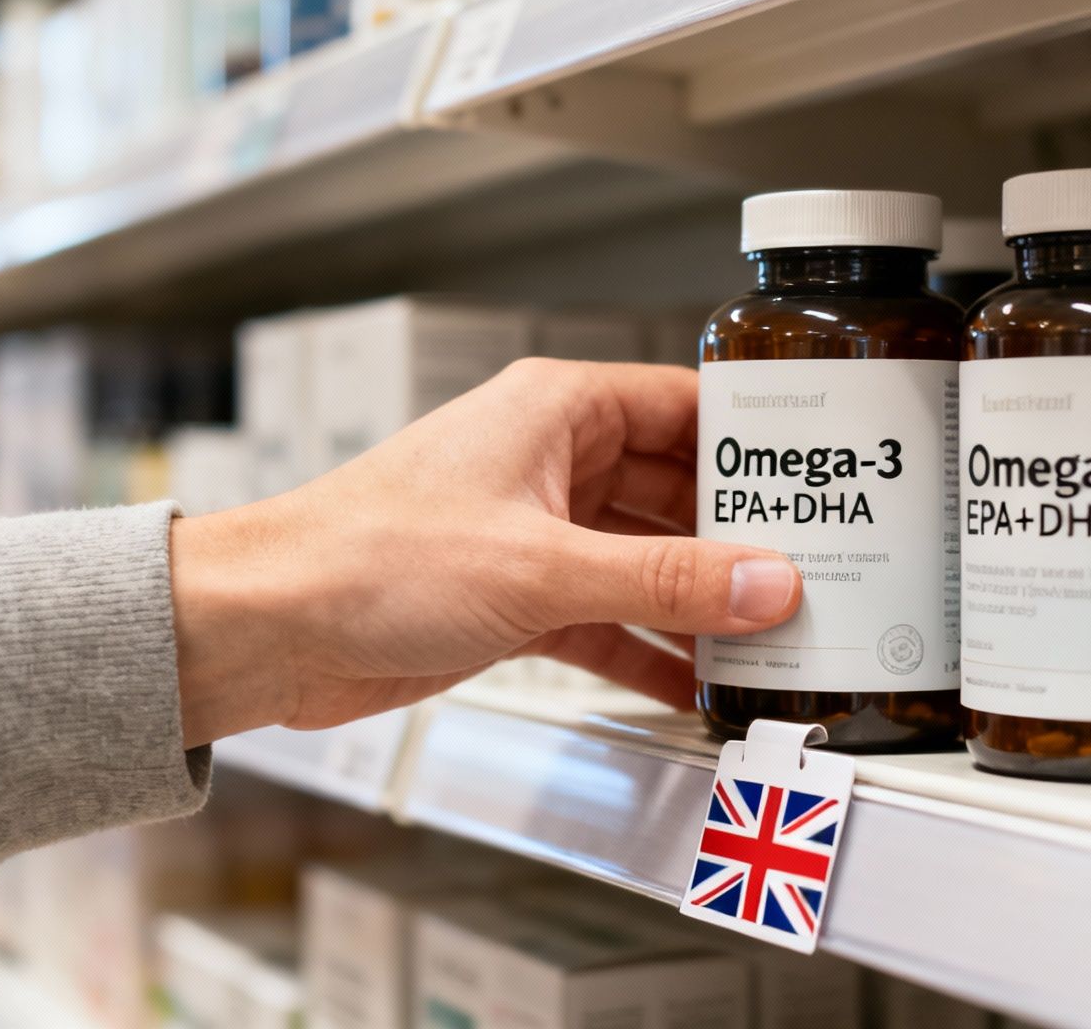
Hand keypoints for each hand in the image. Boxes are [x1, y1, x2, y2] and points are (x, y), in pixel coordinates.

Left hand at [169, 358, 802, 745]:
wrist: (268, 630)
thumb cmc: (366, 556)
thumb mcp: (543, 566)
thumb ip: (665, 579)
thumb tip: (769, 581)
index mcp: (556, 411)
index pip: (684, 405)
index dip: (755, 440)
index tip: (822, 475)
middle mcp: (550, 463)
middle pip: (675, 491)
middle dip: (739, 537)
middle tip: (817, 572)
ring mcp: (533, 533)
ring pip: (644, 561)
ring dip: (699, 602)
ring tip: (773, 638)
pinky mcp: (513, 599)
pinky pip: (606, 618)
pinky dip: (647, 650)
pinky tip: (693, 685)